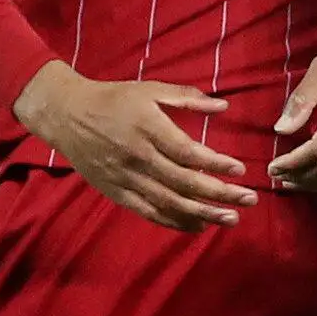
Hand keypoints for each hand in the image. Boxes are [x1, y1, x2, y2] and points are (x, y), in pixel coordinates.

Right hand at [13, 60, 257, 231]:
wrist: (68, 116)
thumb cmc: (114, 99)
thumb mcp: (150, 89)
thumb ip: (187, 97)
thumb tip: (223, 106)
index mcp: (148, 128)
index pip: (188, 153)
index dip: (216, 164)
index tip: (240, 170)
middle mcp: (139, 157)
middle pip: (184, 183)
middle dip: (220, 194)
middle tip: (249, 199)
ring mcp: (127, 179)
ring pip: (170, 203)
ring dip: (203, 214)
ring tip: (231, 219)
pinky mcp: (118, 194)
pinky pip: (150, 213)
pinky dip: (175, 222)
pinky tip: (198, 226)